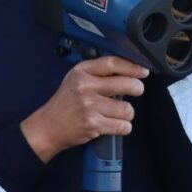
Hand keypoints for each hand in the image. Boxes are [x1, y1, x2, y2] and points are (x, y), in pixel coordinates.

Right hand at [21, 56, 148, 162]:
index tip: (143, 71)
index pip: (112, 63)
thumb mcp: (76, 79)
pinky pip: (123, 126)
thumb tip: (128, 71)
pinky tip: (112, 124)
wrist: (49, 125)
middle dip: (137, 88)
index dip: (132, 67)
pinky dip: (122, 127)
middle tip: (135, 90)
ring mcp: (89, 106)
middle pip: (126, 84)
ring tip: (114, 113)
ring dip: (126, 113)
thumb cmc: (66, 102)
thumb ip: (98, 73)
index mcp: (81, 72)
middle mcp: (85, 86)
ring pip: (127, 109)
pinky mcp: (94, 124)